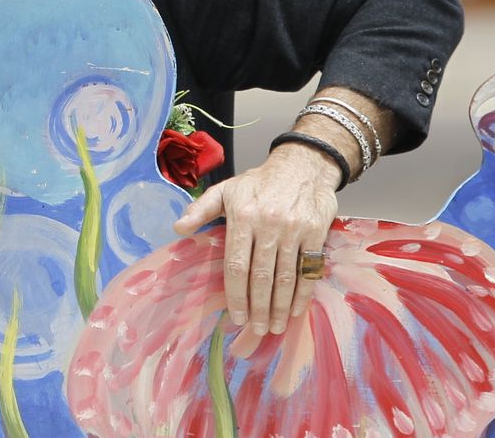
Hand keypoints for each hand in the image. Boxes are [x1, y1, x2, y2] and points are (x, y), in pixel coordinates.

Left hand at [172, 143, 338, 336]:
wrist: (302, 165)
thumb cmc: (259, 182)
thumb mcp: (226, 189)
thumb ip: (201, 209)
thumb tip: (178, 229)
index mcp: (242, 216)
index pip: (236, 265)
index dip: (236, 295)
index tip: (235, 316)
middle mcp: (268, 224)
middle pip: (261, 276)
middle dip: (258, 308)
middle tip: (256, 329)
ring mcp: (294, 230)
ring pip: (285, 277)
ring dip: (279, 307)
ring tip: (274, 327)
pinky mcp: (316, 233)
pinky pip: (308, 270)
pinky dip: (302, 294)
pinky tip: (295, 310)